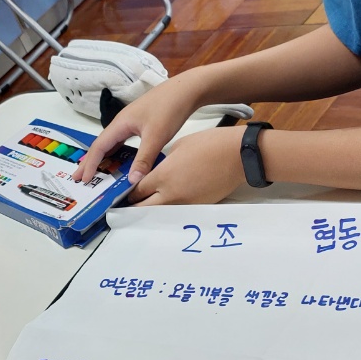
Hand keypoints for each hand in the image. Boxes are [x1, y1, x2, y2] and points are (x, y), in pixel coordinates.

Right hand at [73, 74, 207, 185]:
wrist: (186, 90)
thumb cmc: (169, 108)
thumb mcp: (156, 137)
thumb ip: (144, 159)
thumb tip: (132, 181)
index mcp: (120, 124)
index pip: (99, 147)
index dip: (90, 164)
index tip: (83, 179)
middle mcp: (121, 123)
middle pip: (101, 145)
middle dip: (89, 162)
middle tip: (79, 178)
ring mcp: (130, 122)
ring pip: (112, 144)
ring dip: (103, 158)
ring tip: (96, 172)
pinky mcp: (140, 124)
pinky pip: (123, 142)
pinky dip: (118, 154)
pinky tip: (120, 162)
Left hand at [129, 125, 245, 205]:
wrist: (237, 155)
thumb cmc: (209, 145)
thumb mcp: (178, 147)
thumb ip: (162, 163)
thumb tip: (156, 172)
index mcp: (163, 176)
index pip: (137, 191)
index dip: (128, 192)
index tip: (124, 193)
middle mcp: (170, 194)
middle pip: (143, 209)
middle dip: (134, 207)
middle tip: (129, 205)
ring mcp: (184, 204)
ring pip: (159, 214)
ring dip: (151, 211)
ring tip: (145, 207)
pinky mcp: (197, 208)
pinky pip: (177, 213)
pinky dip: (169, 211)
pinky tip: (167, 205)